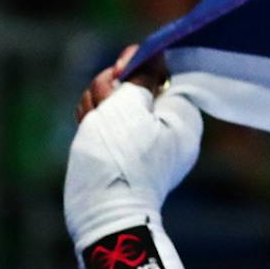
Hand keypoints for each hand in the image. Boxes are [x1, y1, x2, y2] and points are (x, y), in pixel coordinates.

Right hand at [63, 46, 201, 245]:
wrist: (103, 214)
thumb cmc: (117, 159)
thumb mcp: (128, 108)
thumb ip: (141, 78)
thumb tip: (155, 54)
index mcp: (182, 113)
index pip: (158, 70)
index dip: (132, 66)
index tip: (118, 71)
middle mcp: (170, 126)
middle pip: (132, 85)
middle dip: (108, 90)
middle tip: (102, 109)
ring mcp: (147, 141)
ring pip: (113, 103)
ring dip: (96, 107)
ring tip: (93, 128)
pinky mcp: (125, 151)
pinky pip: (106, 124)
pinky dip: (93, 124)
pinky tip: (87, 134)